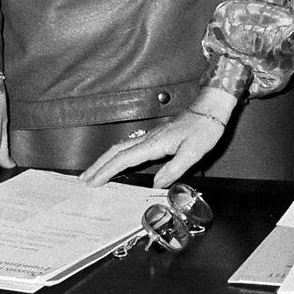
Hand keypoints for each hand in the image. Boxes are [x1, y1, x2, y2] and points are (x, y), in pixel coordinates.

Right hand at [80, 91, 236, 187]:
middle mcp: (148, 138)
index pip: (124, 158)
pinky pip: (128, 147)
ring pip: (120, 148)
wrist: (210, 109)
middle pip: (116, 152)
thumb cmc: (204, 129)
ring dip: (104, 160)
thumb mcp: (194, 152)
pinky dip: (116, 156)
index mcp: (155, 143)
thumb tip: (156, 183)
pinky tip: (115, 162)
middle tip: (83, 179)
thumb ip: (174, 168)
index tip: (93, 182)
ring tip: (93, 173)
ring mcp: (150, 136)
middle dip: (98, 165)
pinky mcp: (155, 137)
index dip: (107, 171)